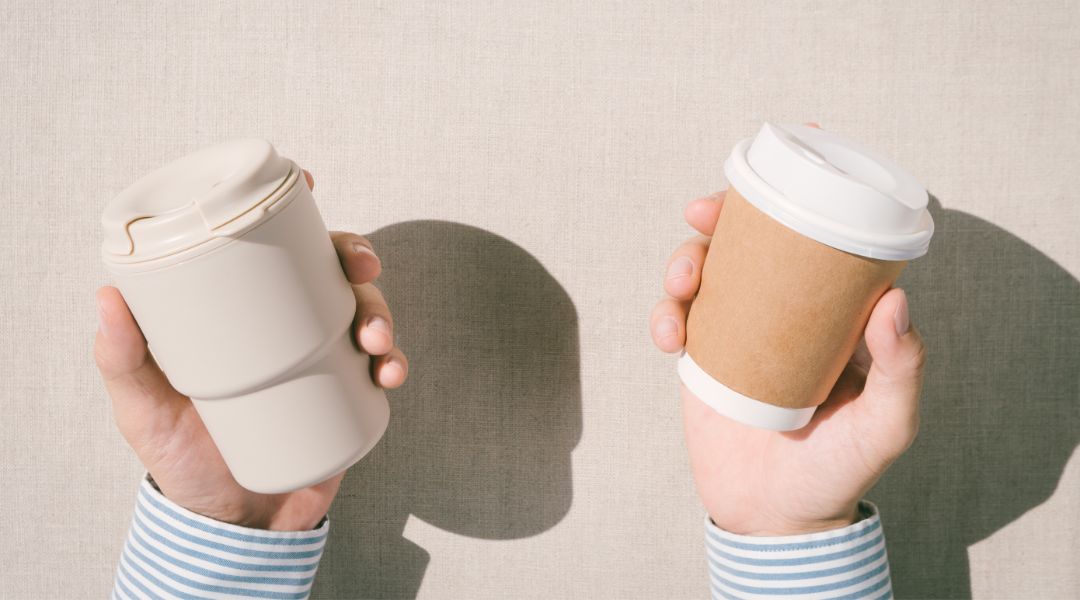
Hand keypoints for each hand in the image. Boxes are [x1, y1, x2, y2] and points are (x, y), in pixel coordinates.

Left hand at [94, 170, 407, 530]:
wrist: (235, 523)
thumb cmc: (182, 459)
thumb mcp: (143, 410)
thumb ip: (123, 360)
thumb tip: (105, 296)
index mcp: (243, 316)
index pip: (270, 251)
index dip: (296, 213)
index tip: (310, 185)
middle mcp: (287, 329)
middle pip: (331, 271)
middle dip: (357, 258)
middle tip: (362, 270)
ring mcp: (322, 359)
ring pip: (366, 310)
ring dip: (381, 312)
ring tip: (374, 340)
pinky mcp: (349, 394)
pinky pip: (383, 364)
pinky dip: (395, 360)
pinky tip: (390, 372)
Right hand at [650, 186, 926, 535]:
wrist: (774, 517)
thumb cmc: (840, 470)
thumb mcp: (885, 425)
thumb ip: (900, 370)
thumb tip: (894, 301)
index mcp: (833, 315)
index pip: (823, 241)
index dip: (807, 193)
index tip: (796, 156)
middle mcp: (786, 315)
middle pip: (751, 244)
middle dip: (722, 215)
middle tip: (704, 210)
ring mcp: (740, 334)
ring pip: (706, 273)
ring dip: (684, 261)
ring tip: (681, 282)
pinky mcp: (702, 359)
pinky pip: (676, 320)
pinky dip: (664, 315)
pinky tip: (669, 334)